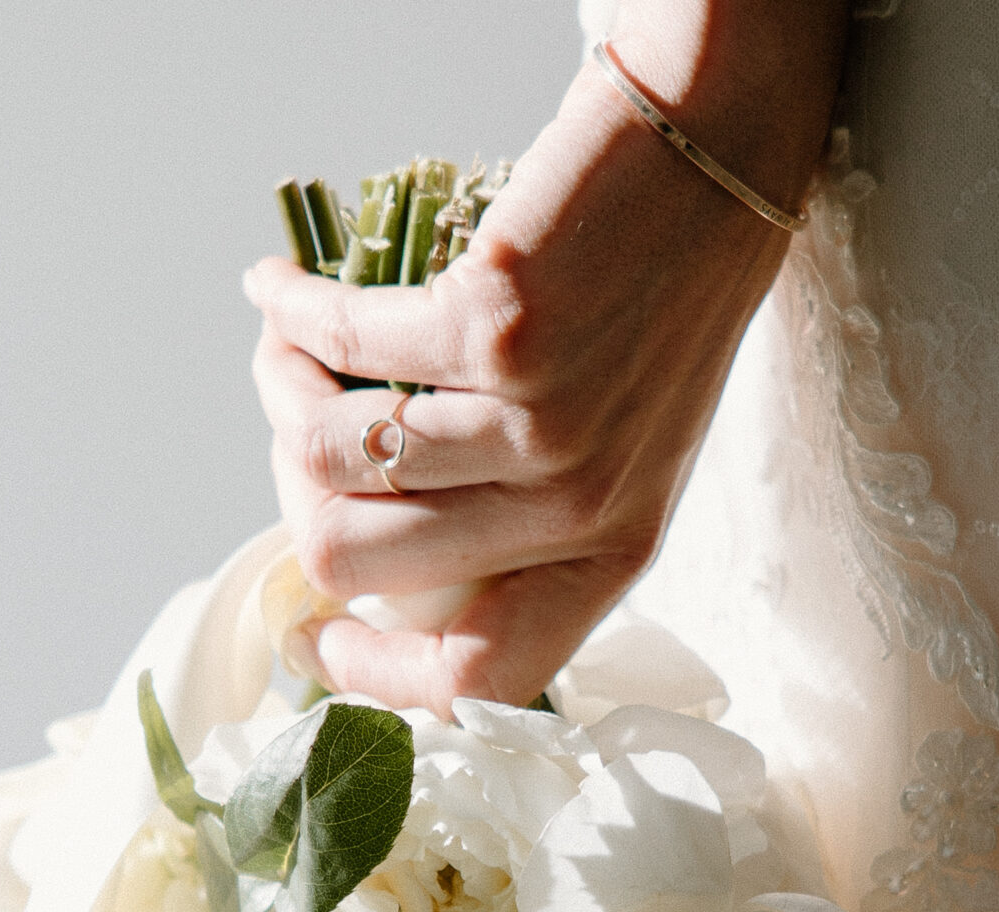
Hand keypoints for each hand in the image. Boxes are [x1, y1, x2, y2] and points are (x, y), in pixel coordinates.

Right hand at [246, 0, 846, 715]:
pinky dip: (292, 313)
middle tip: (299, 429)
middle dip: (294, 498)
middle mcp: (580, 507)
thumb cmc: (658, 293)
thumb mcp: (623, 445)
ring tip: (289, 348)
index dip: (370, 677)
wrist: (717, 143)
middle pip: (359, 567)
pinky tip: (281, 288)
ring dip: (282, 394)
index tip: (312, 633)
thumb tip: (375, 556)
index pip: (474, 680)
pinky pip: (342, 346)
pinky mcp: (501, 326)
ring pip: (328, 460)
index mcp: (612, 555)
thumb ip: (528, 520)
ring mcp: (540, 421)